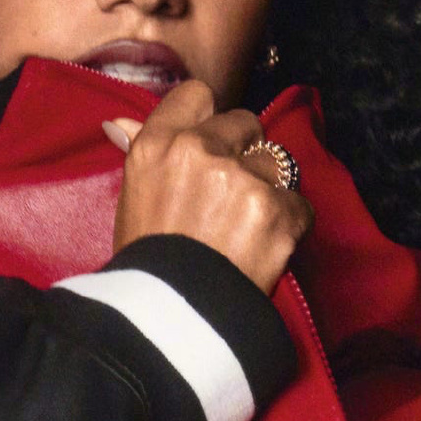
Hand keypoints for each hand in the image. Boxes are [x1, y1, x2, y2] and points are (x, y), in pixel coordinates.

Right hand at [101, 80, 312, 297]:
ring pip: (275, 164)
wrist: (172, 324)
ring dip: (267, 193)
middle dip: (244, 154)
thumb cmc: (146, 267)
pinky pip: (298, 204)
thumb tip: (121, 124)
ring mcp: (240, 179)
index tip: (209, 147)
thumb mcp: (133, 204)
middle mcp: (197, 152)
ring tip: (243, 233)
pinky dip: (288, 227)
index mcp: (156, 146)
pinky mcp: (276, 209)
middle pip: (245, 123)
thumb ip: (140, 155)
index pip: (196, 95)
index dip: (208, 120)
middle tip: (228, 200)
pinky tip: (262, 250)